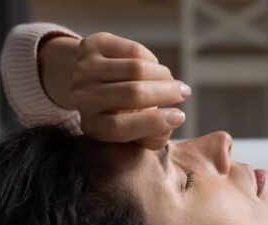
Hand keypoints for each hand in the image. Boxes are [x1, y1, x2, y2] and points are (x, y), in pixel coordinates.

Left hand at [68, 32, 189, 149]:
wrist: (92, 82)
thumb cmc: (124, 113)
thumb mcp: (136, 133)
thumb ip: (154, 137)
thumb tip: (171, 121)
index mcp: (93, 126)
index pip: (120, 126)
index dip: (154, 123)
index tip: (180, 116)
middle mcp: (83, 98)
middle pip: (133, 93)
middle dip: (166, 92)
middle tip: (184, 93)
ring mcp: (83, 70)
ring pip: (136, 68)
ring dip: (163, 75)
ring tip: (171, 82)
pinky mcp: (90, 46)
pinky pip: (132, 50)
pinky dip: (152, 60)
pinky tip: (154, 69)